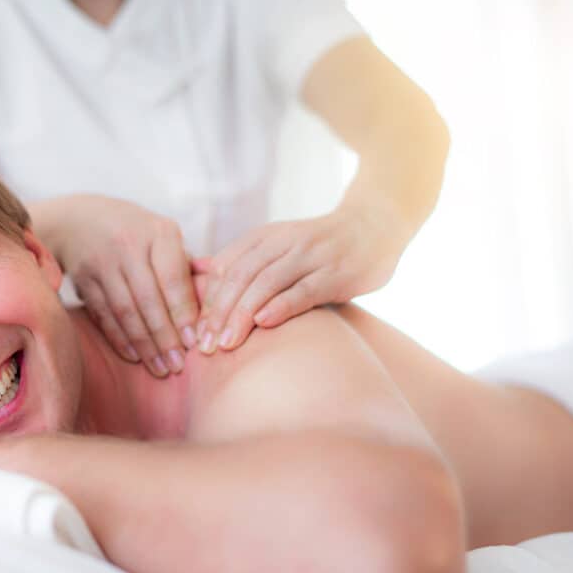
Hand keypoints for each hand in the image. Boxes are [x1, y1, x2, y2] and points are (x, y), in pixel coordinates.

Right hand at [56, 195, 199, 376]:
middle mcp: (128, 244)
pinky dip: (119, 338)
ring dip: (144, 344)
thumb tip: (217, 300)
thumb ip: (187, 268)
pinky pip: (103, 314)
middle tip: (178, 366)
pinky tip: (134, 357)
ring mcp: (102, 262)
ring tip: (160, 368)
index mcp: (159, 232)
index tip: (194, 343)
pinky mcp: (83, 278)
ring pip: (125, 310)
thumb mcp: (164, 237)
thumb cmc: (138, 235)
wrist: (81, 219)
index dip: (183, 313)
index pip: (173, 279)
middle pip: (148, 299)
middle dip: (164, 337)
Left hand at [194, 206, 406, 352]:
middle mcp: (285, 242)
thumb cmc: (320, 245)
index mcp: (265, 236)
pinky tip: (264, 323)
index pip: (226, 269)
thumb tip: (200, 273)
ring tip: (227, 342)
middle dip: (219, 313)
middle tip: (205, 346)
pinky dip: (282, 305)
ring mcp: (312, 256)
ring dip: (242, 314)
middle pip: (241, 277)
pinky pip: (304, 290)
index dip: (208, 301)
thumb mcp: (279, 245)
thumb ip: (244, 260)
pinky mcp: (337, 273)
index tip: (195, 334)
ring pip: (267, 283)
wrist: (377, 225)